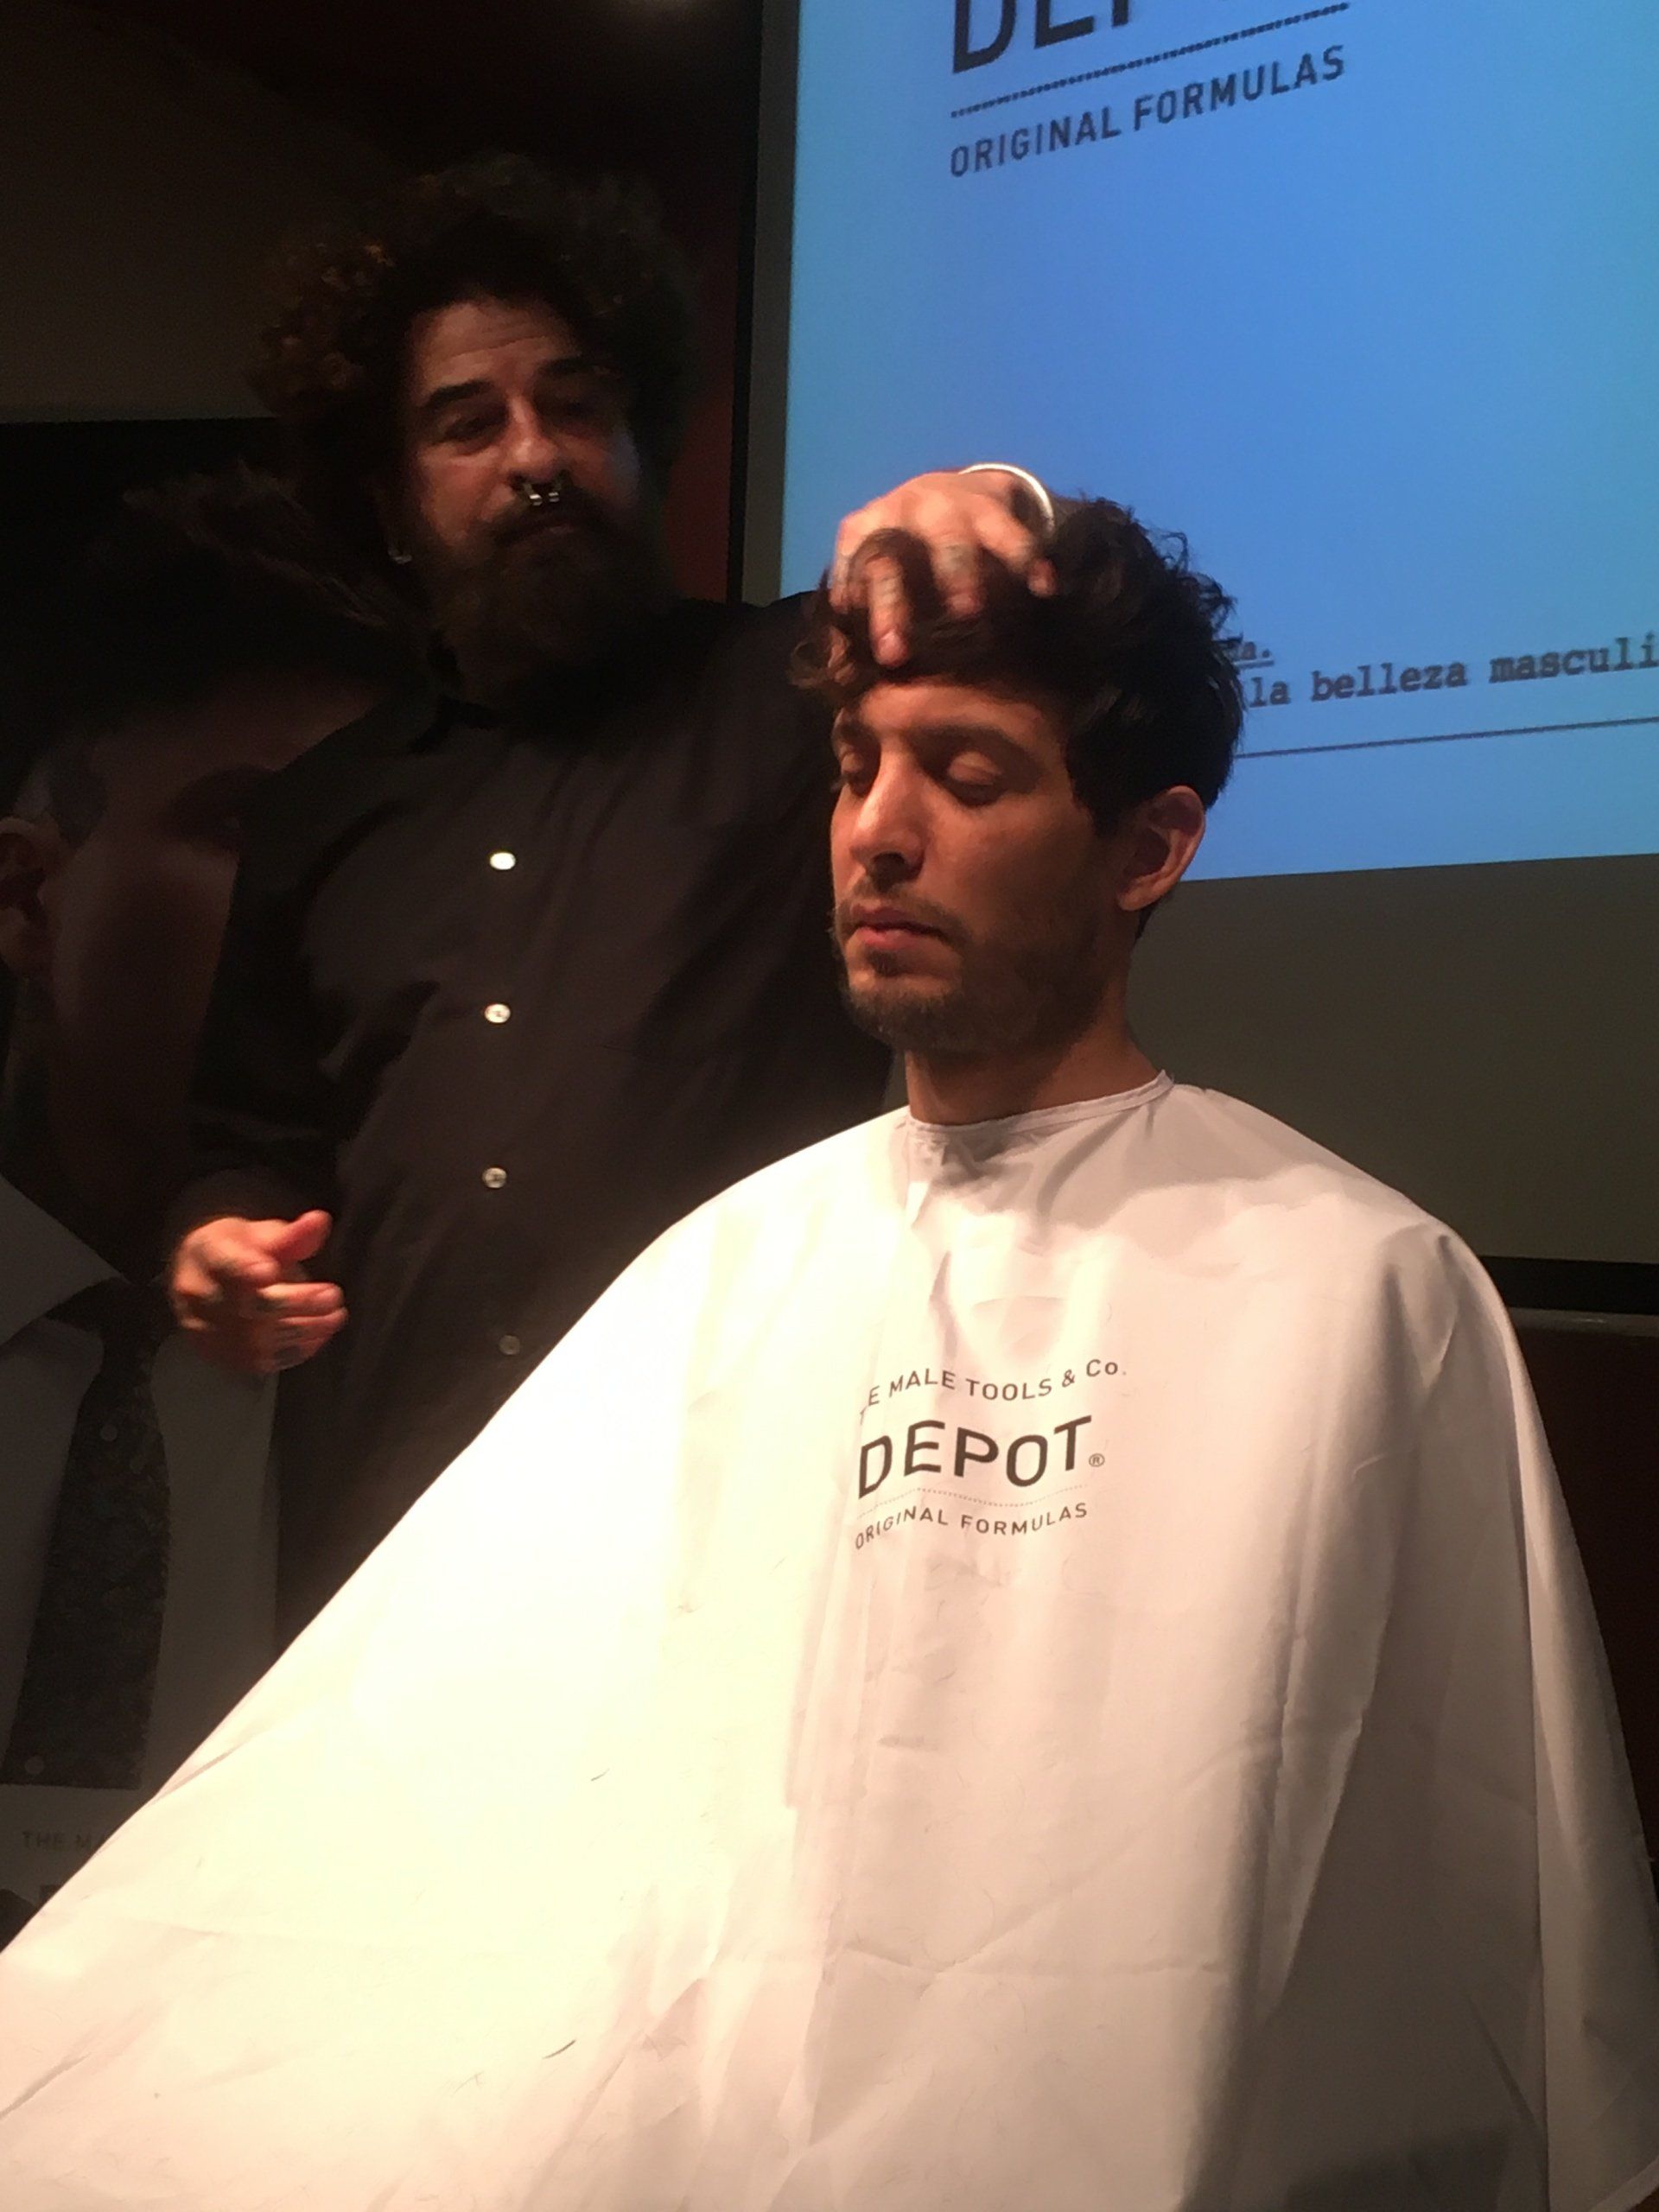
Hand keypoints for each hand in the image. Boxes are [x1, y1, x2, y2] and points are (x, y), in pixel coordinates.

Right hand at [169, 1209, 344, 1376]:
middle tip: (334, 1296)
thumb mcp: (259, 1233)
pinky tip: (319, 1336)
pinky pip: (260, 1362)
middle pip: (249, 1306)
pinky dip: (295, 1351)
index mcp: (208, 1254)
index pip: (225, 1263)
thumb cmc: (237, 1251)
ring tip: (336, 1316)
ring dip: (305, 1331)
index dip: (245, 1269)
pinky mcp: (220, 1356)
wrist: (199, 1280)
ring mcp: (207, 1331)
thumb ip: (291, 1234)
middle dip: (297, 1303)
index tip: (270, 1270)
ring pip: (258, 1340)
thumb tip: (321, 1221)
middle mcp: (200, 1296)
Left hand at [830, 468, 1056, 666]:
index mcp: (866, 529)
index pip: (853, 570)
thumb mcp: (883, 569)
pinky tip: (1043, 588)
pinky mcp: (992, 503)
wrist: (964, 489)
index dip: (853, 612)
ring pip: (952, 541)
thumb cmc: (913, 548)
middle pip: (892, 559)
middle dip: (893, 607)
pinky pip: (1011, 532)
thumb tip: (842, 672)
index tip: (862, 652)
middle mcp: (901, 510)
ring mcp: (948, 503)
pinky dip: (1027, 560)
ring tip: (970, 614)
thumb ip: (861, 612)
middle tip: (896, 654)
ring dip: (959, 577)